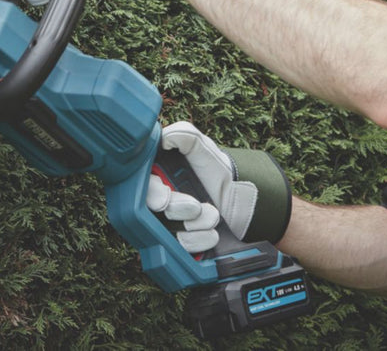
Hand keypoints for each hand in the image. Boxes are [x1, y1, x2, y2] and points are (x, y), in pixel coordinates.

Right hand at [147, 122, 291, 252]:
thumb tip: (164, 137)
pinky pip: (178, 249)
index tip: (165, 199)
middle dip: (177, 211)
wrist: (244, 203)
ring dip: (192, 227)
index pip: (142, 187)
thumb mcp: (206, 150)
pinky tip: (212, 234)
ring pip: (165, 233)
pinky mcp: (179, 243)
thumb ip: (186, 136)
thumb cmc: (221, 173)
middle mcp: (159, 200)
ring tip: (214, 217)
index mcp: (159, 176)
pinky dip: (197, 242)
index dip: (151, 194)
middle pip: (152, 213)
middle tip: (196, 207)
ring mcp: (167, 224)